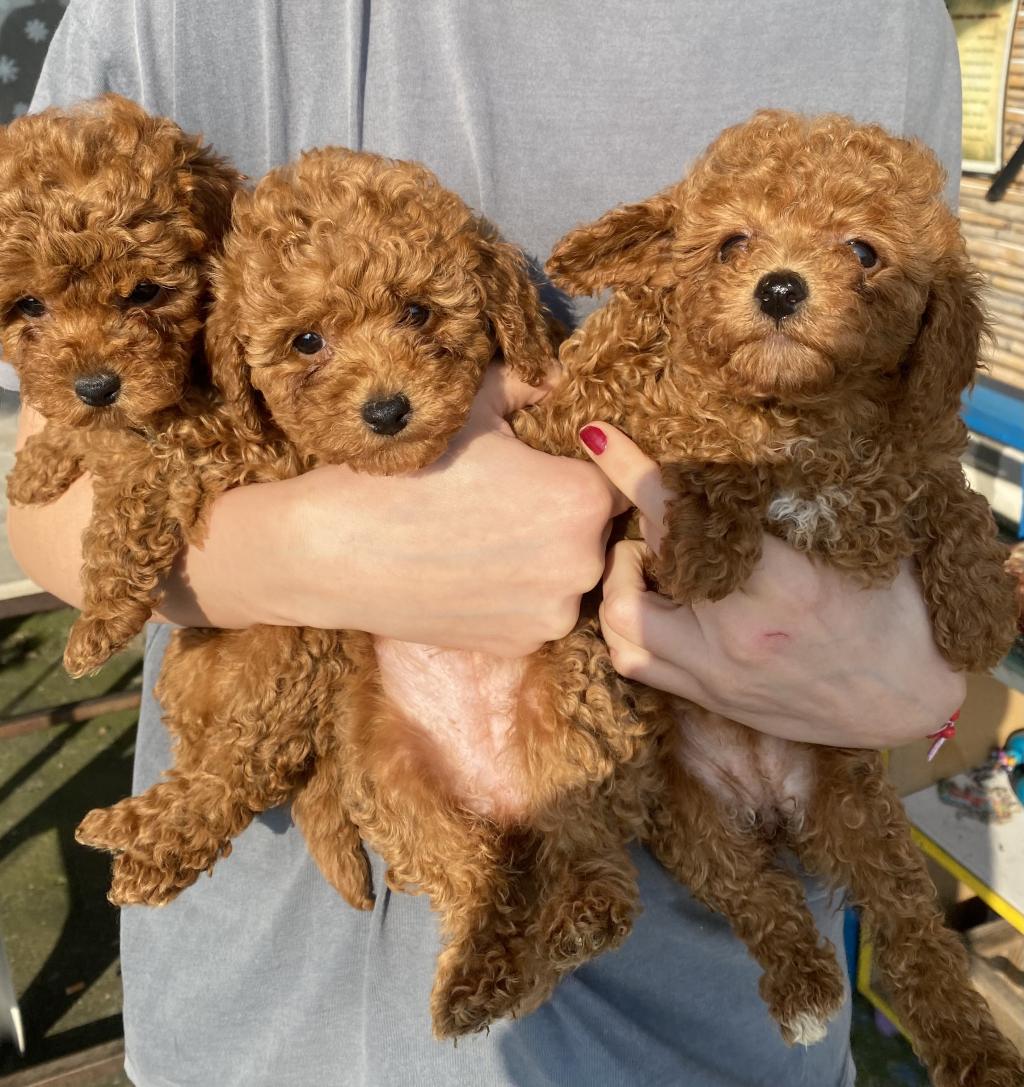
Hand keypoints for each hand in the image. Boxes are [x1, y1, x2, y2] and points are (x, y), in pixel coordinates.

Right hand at [171, 366, 623, 654]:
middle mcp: (583, 565)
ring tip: (485, 540)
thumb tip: (554, 379)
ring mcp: (551, 615)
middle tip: (507, 503)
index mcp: (582, 500)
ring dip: (543, 560)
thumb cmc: (403, 469)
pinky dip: (516, 596)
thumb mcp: (471, 407)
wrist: (334, 550)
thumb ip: (526, 386)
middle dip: (563, 517)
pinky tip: (470, 574)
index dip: (575, 469)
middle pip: (593, 533)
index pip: (611, 481)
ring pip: (567, 577)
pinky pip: (535, 612)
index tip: (542, 467)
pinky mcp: (519, 648)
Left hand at [579, 422, 964, 747]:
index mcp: (784, 583)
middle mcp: (738, 633)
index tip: (598, 438)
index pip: (686, 516)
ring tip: (648, 564)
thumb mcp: (849, 548)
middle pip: (640, 569)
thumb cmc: (890, 611)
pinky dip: (625, 627)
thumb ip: (784, 511)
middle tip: (656, 517)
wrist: (904, 700)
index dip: (633, 472)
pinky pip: (635, 663)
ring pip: (621, 623)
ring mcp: (717, 672)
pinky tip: (648, 604)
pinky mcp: (709, 698)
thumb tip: (725, 462)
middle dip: (635, 532)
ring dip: (619, 583)